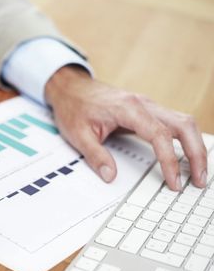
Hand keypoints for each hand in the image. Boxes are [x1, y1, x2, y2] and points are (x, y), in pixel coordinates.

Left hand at [45, 66, 207, 189]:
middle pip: (183, 125)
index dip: (170, 160)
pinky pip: (174, 123)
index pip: (159, 135)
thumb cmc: (74, 107)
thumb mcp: (78, 135)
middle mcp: (143, 104)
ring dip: (195, 146)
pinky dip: (185, 139)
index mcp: (128, 108)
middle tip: (199, 180)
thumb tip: (110, 176)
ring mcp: (148, 105)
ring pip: (183, 122)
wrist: (71, 88)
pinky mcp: (147, 110)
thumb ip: (95, 156)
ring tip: (197, 172)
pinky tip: (187, 156)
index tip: (173, 181)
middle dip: (196, 153)